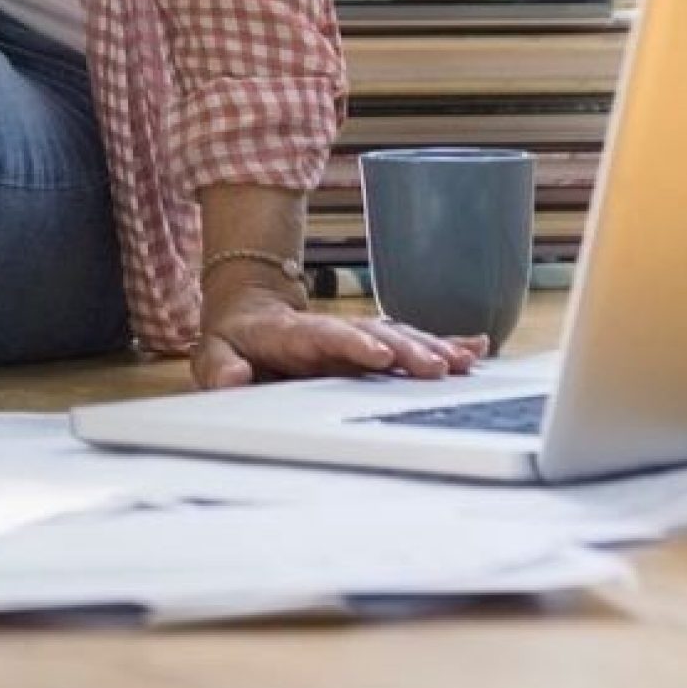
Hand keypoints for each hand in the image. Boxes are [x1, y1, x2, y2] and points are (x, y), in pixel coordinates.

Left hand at [190, 281, 486, 391]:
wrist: (249, 308)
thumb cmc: (232, 340)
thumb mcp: (211, 354)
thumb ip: (220, 368)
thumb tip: (234, 379)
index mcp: (289, 333)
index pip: (323, 336)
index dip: (352, 344)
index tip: (380, 355)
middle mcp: (329, 330)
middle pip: (370, 334)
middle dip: (405, 348)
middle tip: (437, 367)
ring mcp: (352, 333)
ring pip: (395, 334)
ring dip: (429, 346)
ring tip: (463, 362)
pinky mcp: (370, 341)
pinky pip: (408, 339)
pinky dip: (442, 342)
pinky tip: (475, 348)